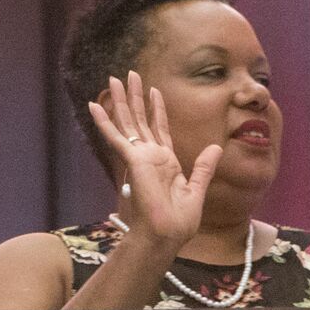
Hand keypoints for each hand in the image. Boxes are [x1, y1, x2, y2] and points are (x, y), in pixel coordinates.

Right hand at [87, 71, 220, 251]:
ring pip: (127, 122)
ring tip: (114, 79)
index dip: (156, 108)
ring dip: (120, 100)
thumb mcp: (197, 189)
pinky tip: (94, 105)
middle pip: (140, 119)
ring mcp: (139, 157)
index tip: (154, 90)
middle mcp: (150, 156)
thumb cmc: (179, 221)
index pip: (159, 128)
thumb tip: (216, 147)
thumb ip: (204, 167)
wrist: (167, 234)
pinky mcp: (132, 160)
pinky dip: (105, 121)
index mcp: (165, 162)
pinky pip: (116, 136)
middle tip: (129, 74)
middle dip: (135, 97)